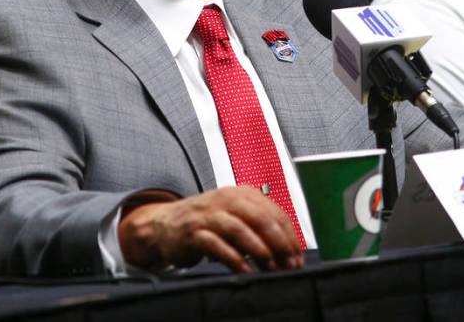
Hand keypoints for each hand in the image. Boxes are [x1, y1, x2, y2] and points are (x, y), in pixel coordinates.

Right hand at [118, 185, 303, 273]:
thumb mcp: (235, 216)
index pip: (274, 212)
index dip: (289, 236)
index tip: (297, 256)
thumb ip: (259, 228)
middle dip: (279, 243)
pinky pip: (216, 245)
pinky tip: (245, 270)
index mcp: (242, 193)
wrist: (166, 223)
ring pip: (239, 229)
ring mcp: (209, 215)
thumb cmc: (207, 222)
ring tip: (271, 267)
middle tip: (289, 264)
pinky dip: (233, 258)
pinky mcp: (193, 232)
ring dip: (259, 250)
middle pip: (260, 218)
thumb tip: (288, 252)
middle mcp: (226, 199)